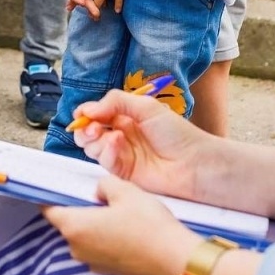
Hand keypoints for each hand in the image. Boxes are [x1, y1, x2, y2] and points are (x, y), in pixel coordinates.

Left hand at [43, 176, 201, 274]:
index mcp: (74, 227)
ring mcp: (92, 263)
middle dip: (78, 209)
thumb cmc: (148, 224)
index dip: (51, 196)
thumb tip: (98, 191)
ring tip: (117, 211)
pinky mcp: (108, 272)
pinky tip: (126, 229)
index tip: (59, 185)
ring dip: (94, 224)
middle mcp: (77, 249)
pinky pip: (98, 249)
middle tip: (97, 194)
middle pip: (68, 224)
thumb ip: (104, 185)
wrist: (176, 261)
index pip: (49, 210)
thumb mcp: (125, 191)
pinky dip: (105, 238)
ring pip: (84, 237)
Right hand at [71, 88, 212, 198]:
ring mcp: (122, 155)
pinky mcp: (123, 173)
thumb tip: (88, 110)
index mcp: (127, 117)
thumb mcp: (146, 107)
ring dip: (95, 140)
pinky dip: (107, 152)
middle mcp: (122, 136)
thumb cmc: (177, 133)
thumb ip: (115, 102)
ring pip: (93, 148)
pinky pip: (105, 161)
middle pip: (90, 132)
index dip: (86, 113)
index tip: (81, 113)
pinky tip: (118, 145)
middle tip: (92, 127)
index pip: (97, 113)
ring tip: (112, 136)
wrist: (194, 164)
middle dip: (85, 129)